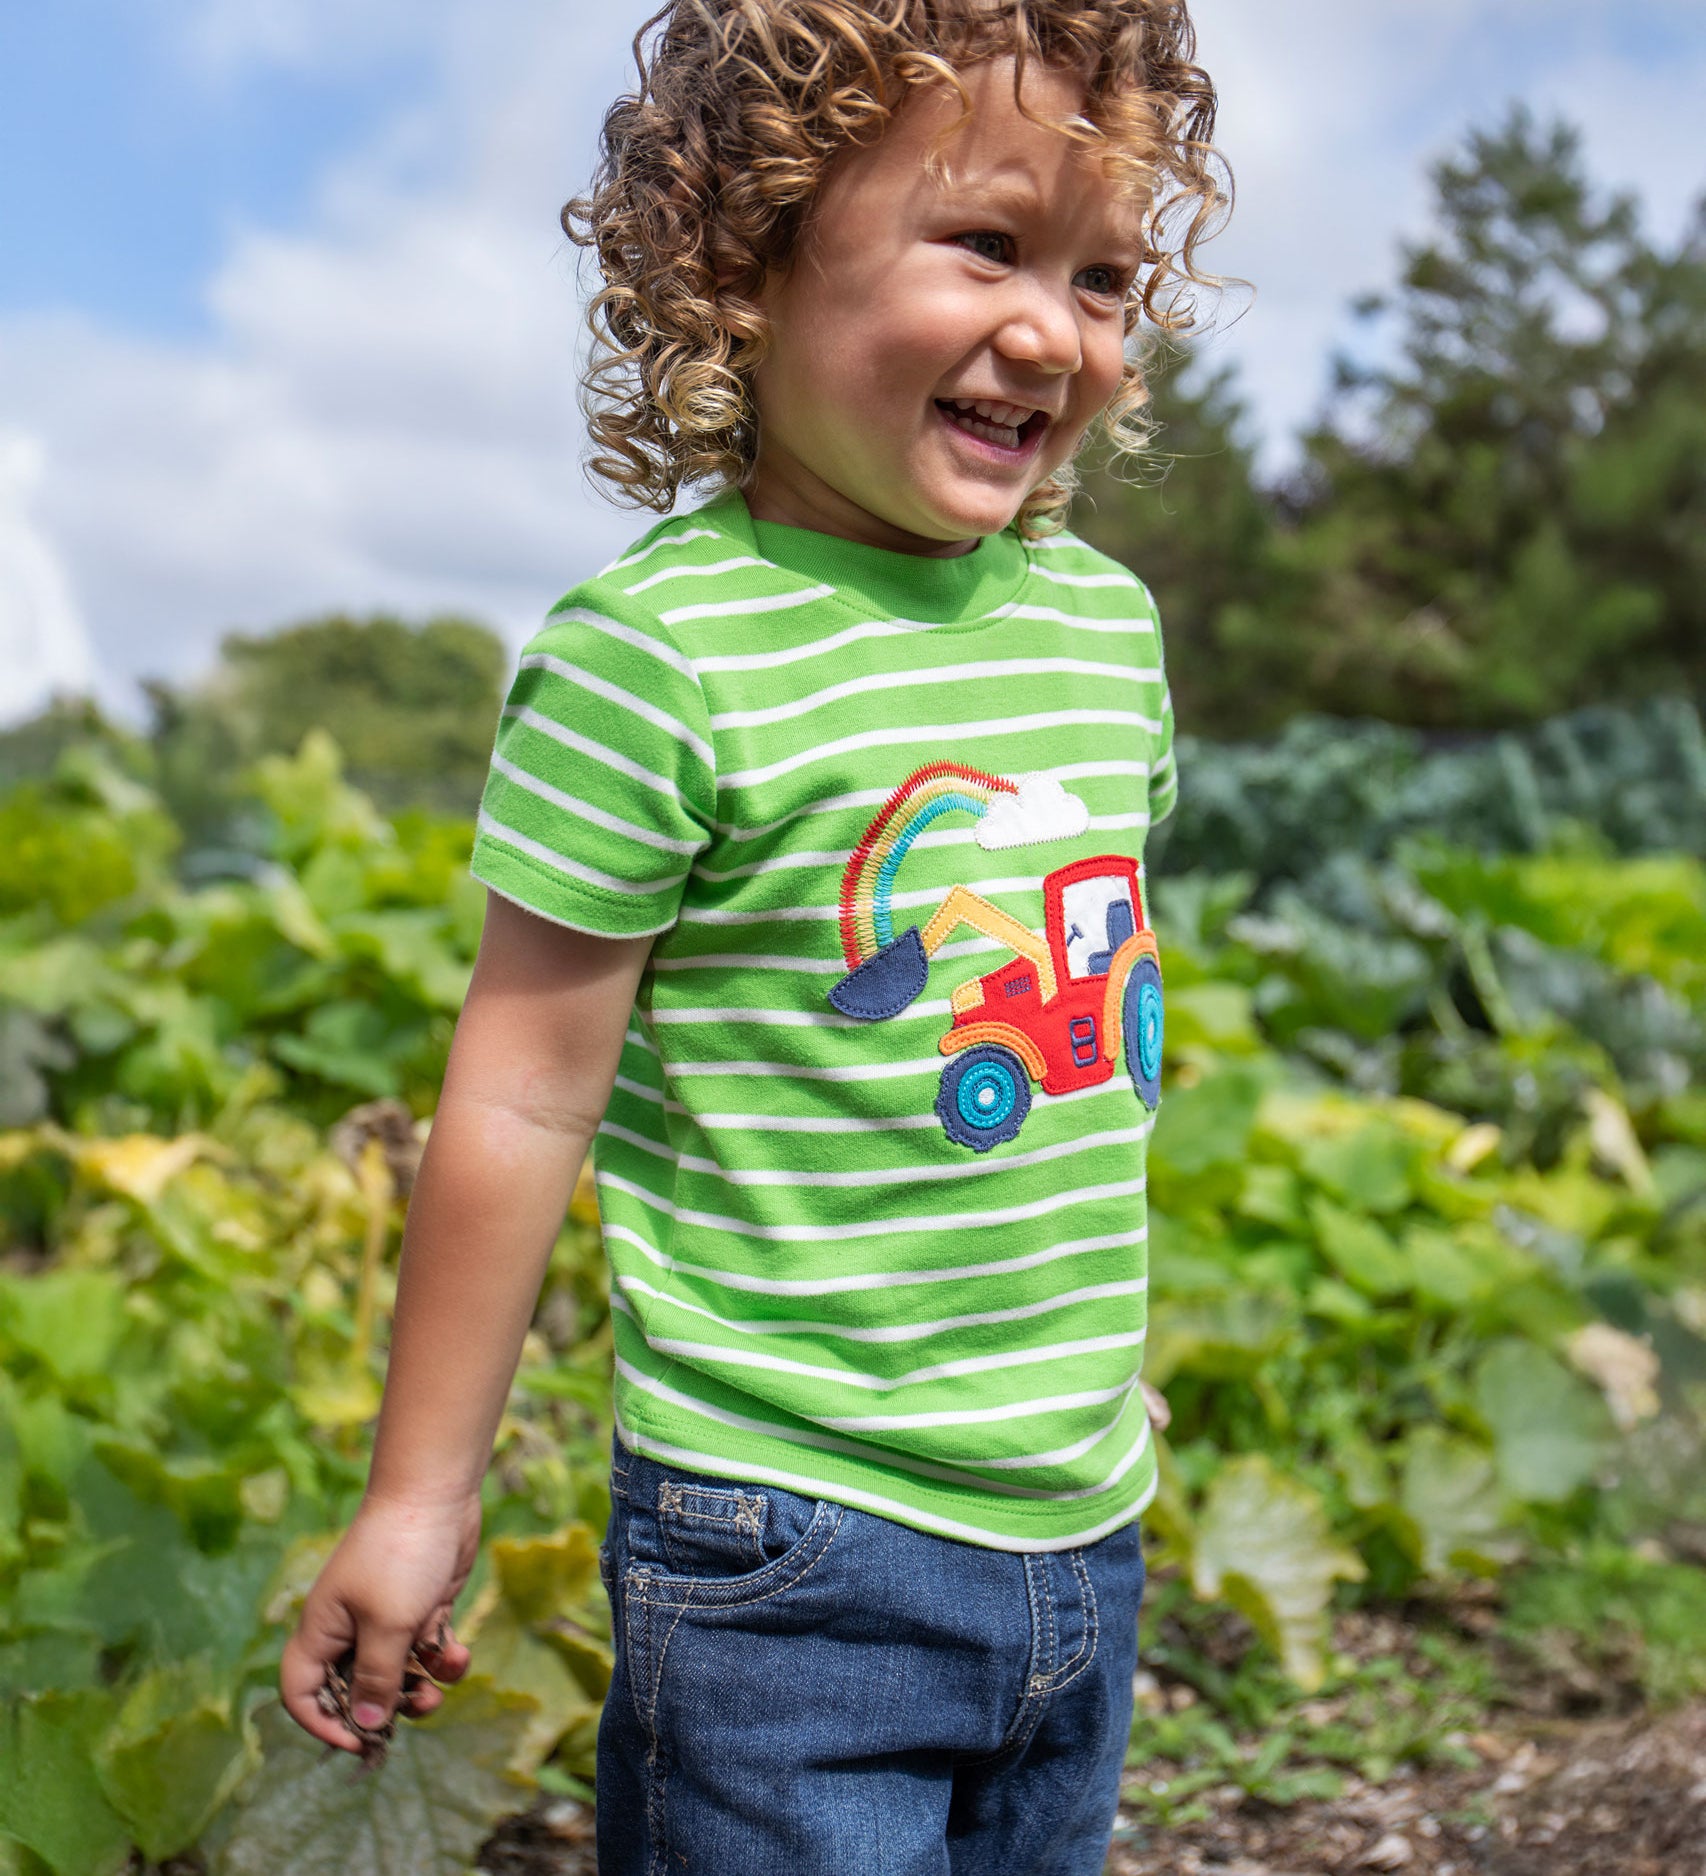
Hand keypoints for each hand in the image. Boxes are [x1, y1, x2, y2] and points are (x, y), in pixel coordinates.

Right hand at [279, 1492, 480, 1753]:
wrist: (436, 1493)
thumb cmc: (400, 1555)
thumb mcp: (388, 1625)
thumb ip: (376, 1678)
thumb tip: (364, 1726)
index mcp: (323, 1631)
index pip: (302, 1691)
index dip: (323, 1722)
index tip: (359, 1741)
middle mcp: (350, 1628)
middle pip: (355, 1690)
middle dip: (385, 1708)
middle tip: (414, 1709)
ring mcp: (387, 1617)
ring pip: (398, 1673)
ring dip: (420, 1688)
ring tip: (439, 1688)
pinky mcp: (421, 1606)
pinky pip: (427, 1650)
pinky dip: (442, 1657)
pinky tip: (458, 1652)